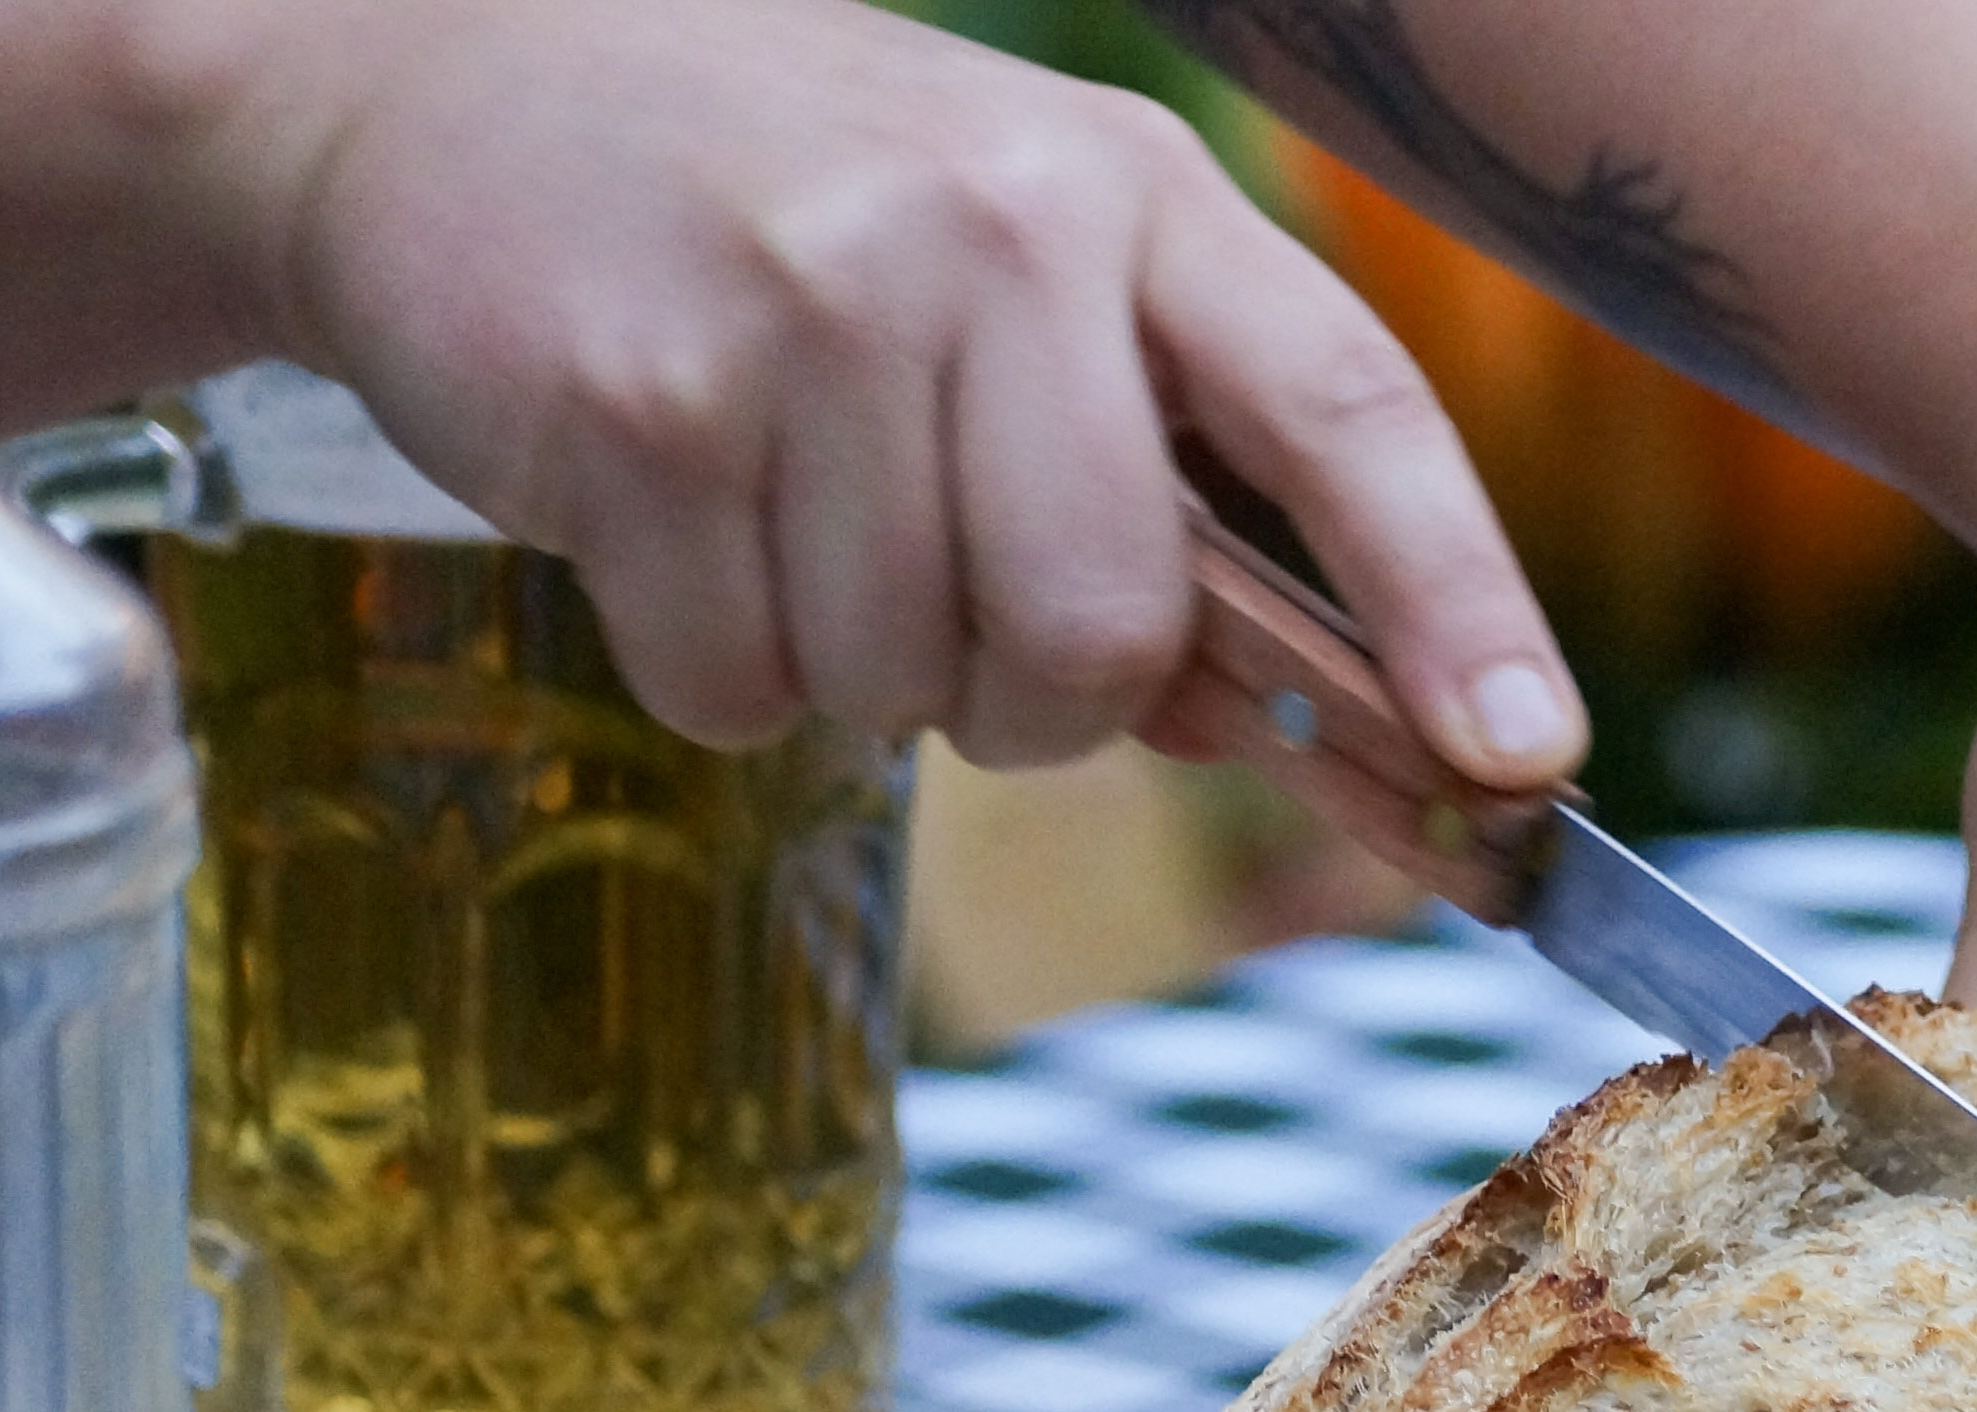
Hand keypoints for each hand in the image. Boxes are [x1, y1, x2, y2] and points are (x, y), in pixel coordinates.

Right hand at [197, 0, 1584, 782]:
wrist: (449, 87)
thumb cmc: (796, 219)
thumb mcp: (1022, 281)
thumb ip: (1182, 495)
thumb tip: (1341, 732)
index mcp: (1134, 196)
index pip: (1348, 413)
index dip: (1456, 603)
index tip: (1527, 759)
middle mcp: (992, 228)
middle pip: (1105, 630)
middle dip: (1035, 693)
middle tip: (946, 602)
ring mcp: (810, 307)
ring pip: (918, 687)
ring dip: (859, 673)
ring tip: (787, 512)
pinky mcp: (642, 404)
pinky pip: (745, 687)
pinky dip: (718, 665)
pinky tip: (677, 519)